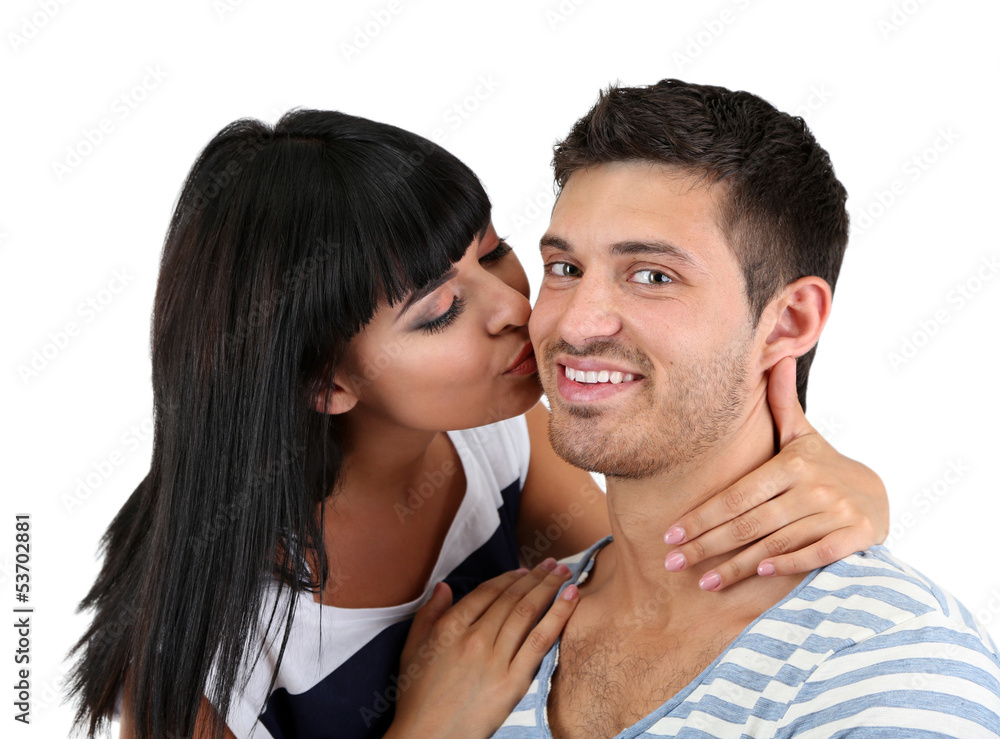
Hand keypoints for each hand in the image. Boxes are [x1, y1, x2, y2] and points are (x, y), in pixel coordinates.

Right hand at [384, 559, 579, 738]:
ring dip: (549, 588)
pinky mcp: (513, 682)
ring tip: (565, 574)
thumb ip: (428, 613)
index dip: (510, 577)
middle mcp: (475, 638)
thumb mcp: (413, 648)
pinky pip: (540, 641)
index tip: (525, 569)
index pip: (488, 592)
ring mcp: (495, 660)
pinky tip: (570, 598)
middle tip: (553, 564)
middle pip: (511, 599)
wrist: (428, 737)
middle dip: (536, 577)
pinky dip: (558, 615)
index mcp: (450, 627)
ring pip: (527, 613)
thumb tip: (444, 586)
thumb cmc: (417, 695)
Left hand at [662, 356, 888, 590]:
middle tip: (673, 563)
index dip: (701, 516)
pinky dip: (789, 564)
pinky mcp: (857, 535)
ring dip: (738, 565)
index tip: (671, 534)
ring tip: (705, 581)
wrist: (878, 493)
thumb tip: (774, 358)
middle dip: (707, 546)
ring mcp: (836, 512)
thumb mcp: (802, 435)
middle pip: (748, 523)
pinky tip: (760, 574)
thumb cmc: (822, 466)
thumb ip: (782, 405)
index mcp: (790, 465)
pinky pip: (817, 553)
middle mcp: (812, 487)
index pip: (736, 496)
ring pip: (776, 544)